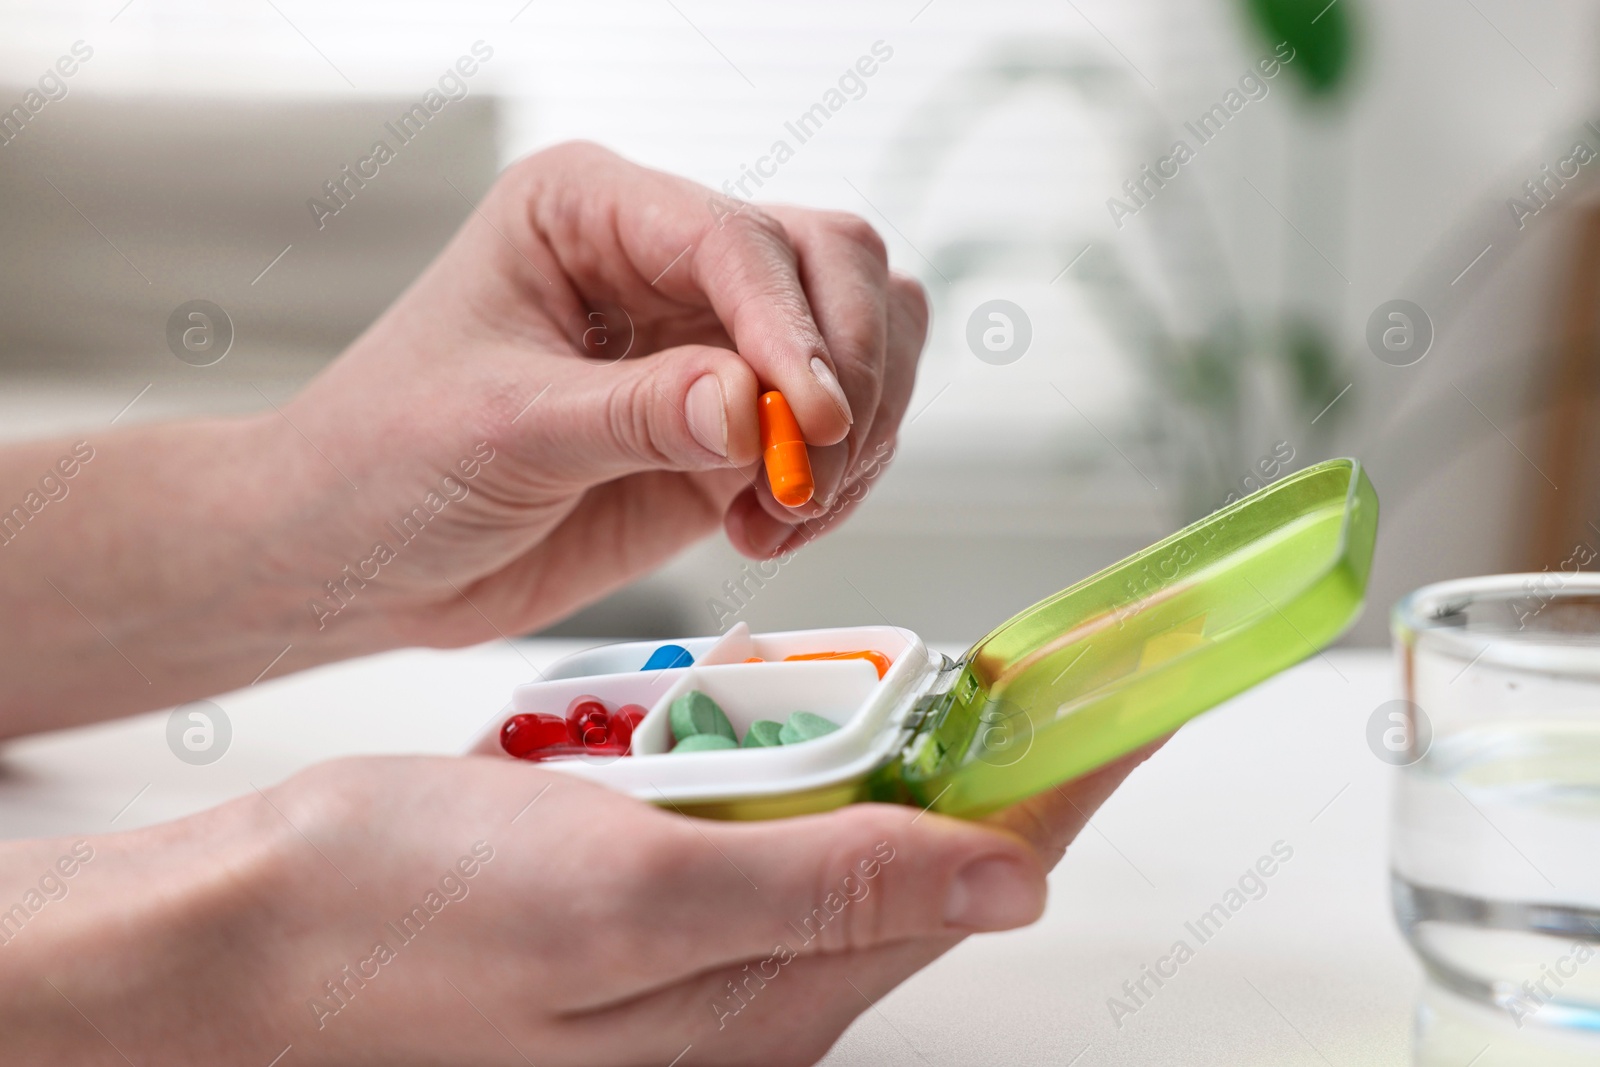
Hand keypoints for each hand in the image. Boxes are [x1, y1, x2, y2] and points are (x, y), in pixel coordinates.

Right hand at [4, 751, 1153, 1065]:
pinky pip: (757, 825)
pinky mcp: (645, 896)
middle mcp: (755, 979)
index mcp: (771, 994)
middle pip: (934, 854)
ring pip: (853, 831)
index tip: (1150, 695)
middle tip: (1060, 670)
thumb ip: (825, 886)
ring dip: (901, 752)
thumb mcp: (624, 897)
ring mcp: (699, 940)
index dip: (1074, 778)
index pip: (982, 873)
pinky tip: (784, 710)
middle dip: (1005, 761)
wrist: (243, 939)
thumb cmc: (400, 922)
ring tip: (958, 682)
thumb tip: (1007, 882)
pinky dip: (789, 757)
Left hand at [270, 141, 928, 649]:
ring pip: (865, 337)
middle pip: (832, 262)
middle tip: (809, 471)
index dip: (792, 326)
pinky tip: (766, 529)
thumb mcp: (503, 429)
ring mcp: (708, 342)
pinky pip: (839, 431)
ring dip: (856, 431)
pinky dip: (837, 483)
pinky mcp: (732, 426)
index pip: (735, 237)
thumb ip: (637, 414)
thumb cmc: (386, 461)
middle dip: (849, 372)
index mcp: (590, 209)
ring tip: (783, 508)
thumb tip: (754, 406)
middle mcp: (664, 259)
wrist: (362, 558)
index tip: (812, 417)